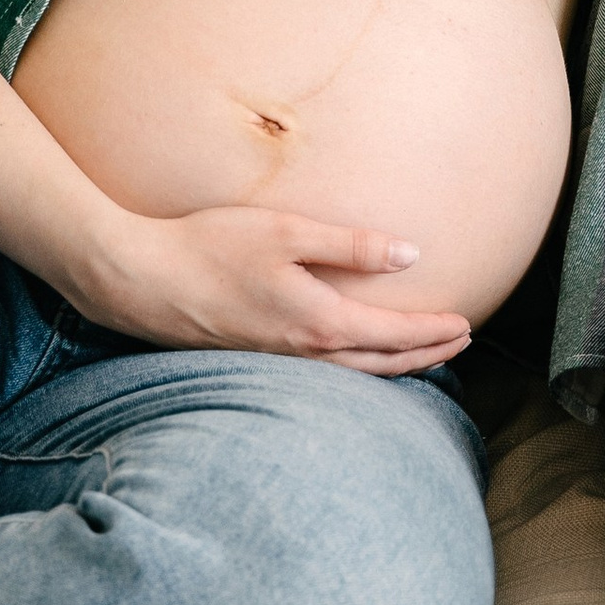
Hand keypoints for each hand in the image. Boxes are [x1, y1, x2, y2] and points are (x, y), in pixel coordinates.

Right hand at [83, 201, 473, 378]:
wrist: (138, 281)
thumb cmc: (208, 248)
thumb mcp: (286, 232)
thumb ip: (349, 245)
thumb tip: (410, 254)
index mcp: (317, 323)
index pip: (393, 336)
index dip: (433, 332)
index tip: (467, 325)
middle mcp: (302, 353)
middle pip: (380, 364)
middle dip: (425, 354)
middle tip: (460, 342)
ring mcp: (277, 361)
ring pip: (351, 373)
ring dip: (392, 365)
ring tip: (420, 353)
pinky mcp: (255, 357)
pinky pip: (322, 371)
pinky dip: (355, 366)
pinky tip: (353, 354)